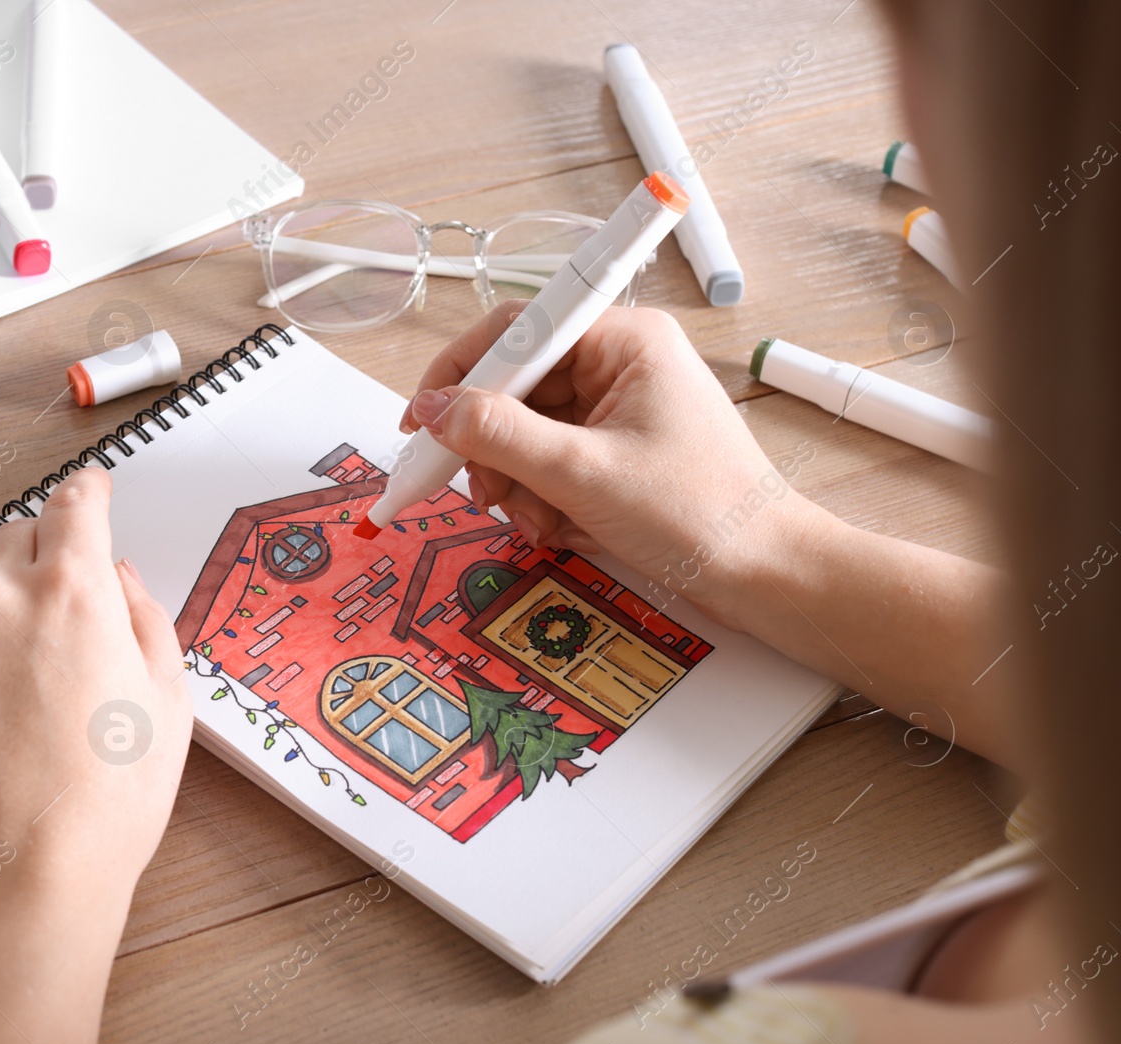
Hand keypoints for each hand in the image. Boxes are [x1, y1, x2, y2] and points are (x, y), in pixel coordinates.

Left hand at [0, 469, 192, 1043]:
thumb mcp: (167, 706)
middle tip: (58, 580)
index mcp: (75, 593)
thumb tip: (121, 577)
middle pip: (18, 526)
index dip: (91, 490)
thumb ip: (147, 621)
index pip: (77, 504)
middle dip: (45, 542)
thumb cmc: (103, 806)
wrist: (17, 876)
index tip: (94, 491)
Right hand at [400, 301, 819, 625]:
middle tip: (483, 492)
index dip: (461, 372)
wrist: (765, 573)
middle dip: (493, 445)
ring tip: (538, 521)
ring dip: (516, 480)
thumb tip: (432, 408)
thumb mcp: (583, 473)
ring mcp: (618, 407)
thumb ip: (499, 435)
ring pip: (526, 429)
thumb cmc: (699, 513)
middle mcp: (620, 363)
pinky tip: (557, 526)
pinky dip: (540, 495)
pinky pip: (549, 458)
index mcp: (625, 340)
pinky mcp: (616, 448)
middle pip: (516, 385)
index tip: (422, 418)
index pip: (518, 328)